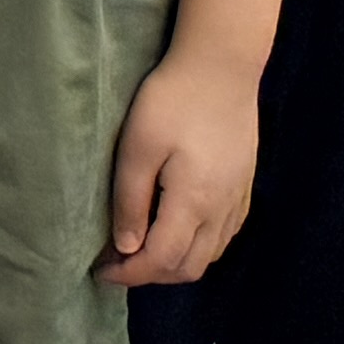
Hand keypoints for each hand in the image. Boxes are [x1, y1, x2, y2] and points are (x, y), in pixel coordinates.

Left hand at [106, 44, 263, 284]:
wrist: (223, 68)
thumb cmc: (172, 101)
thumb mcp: (137, 147)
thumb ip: (131, 201)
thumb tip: (126, 248)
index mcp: (194, 203)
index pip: (161, 260)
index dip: (129, 274)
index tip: (100, 271)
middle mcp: (222, 211)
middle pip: (189, 267)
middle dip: (150, 275)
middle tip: (116, 263)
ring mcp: (238, 201)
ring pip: (210, 256)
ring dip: (174, 263)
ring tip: (140, 250)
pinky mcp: (244, 188)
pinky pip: (223, 237)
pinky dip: (197, 248)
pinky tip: (175, 232)